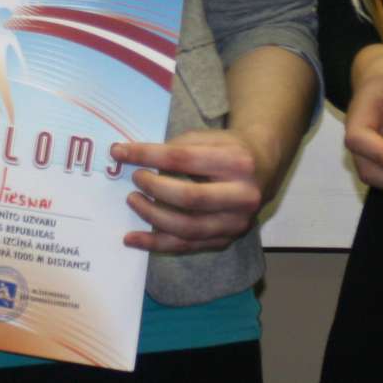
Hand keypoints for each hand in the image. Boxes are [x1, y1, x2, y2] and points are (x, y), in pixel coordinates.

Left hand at [112, 129, 267, 255]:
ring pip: (187, 228)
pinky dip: (155, 244)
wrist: (263, 168)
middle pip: (190, 197)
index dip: (148, 155)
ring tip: (132, 201)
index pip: (183, 159)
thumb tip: (132, 157)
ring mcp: (236, 223)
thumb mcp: (207, 137)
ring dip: (152, 216)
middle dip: (154, 188)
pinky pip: (186, 246)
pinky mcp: (226, 240)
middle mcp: (242, 196)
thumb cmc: (227, 148)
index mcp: (237, 162)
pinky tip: (132, 239)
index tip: (119, 152)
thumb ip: (175, 146)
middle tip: (135, 179)